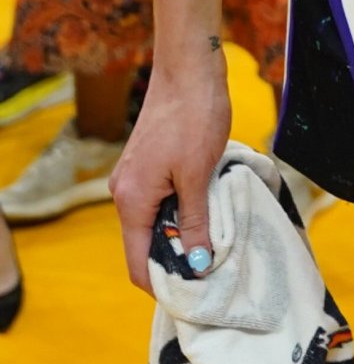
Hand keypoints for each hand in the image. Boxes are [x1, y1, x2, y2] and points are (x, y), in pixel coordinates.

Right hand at [111, 57, 230, 291]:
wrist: (190, 69)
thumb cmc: (194, 117)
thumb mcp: (199, 175)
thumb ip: (195, 221)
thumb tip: (198, 263)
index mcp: (131, 201)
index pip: (138, 262)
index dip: (164, 284)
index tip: (197, 294)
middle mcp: (125, 193)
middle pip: (146, 245)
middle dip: (178, 259)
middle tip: (215, 270)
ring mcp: (135, 178)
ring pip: (156, 222)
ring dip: (183, 233)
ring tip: (217, 242)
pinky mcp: (150, 164)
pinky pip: (162, 202)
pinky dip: (183, 211)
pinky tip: (210, 210)